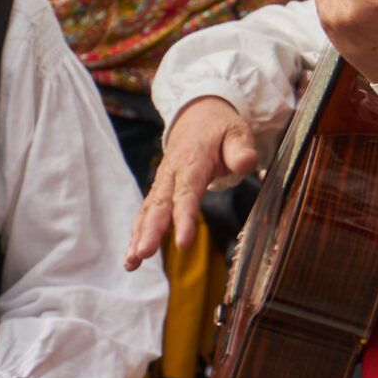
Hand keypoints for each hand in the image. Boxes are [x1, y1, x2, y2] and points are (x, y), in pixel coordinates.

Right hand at [128, 97, 256, 268]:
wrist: (198, 116)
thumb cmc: (220, 128)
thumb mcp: (236, 132)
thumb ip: (240, 149)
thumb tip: (246, 163)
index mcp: (192, 161)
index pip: (187, 192)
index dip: (183, 217)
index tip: (183, 242)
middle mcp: (171, 173)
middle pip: (159, 204)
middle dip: (151, 230)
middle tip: (143, 253)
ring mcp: (162, 182)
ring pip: (148, 210)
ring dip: (139, 236)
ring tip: (132, 262)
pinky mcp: (160, 191)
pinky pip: (146, 213)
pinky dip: (137, 233)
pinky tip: (132, 257)